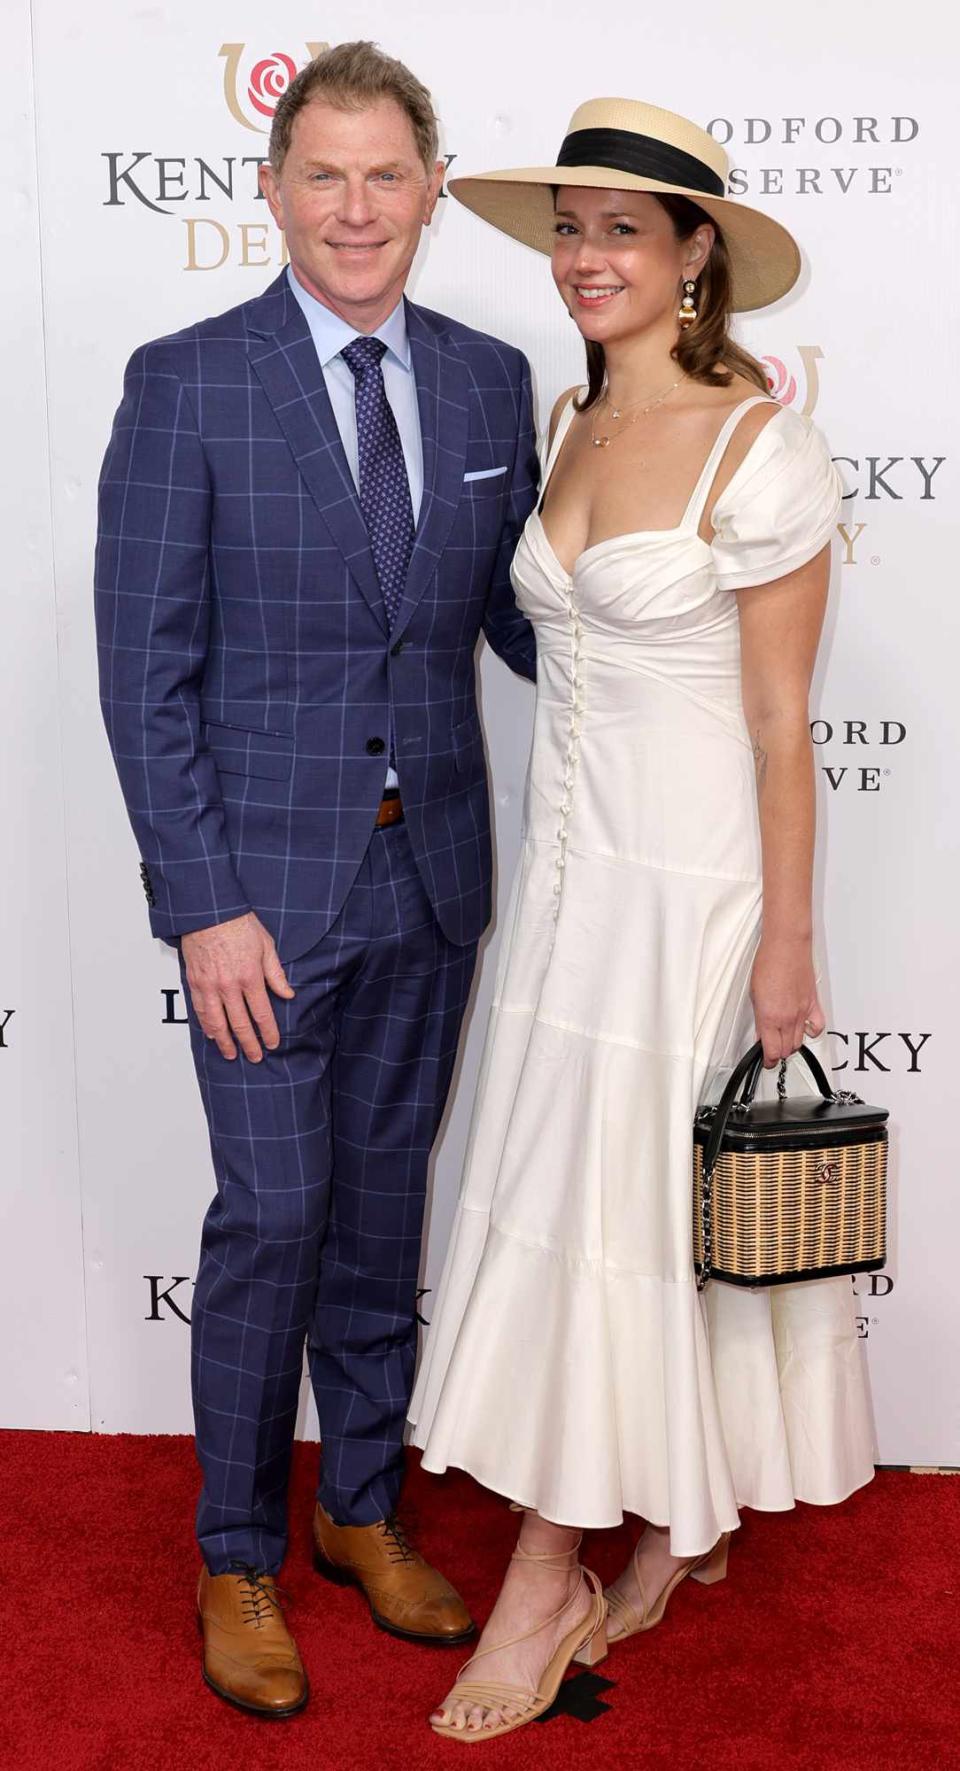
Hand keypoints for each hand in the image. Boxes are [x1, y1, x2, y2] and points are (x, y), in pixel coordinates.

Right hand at [181, 912, 294, 1061]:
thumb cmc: (239, 925)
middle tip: (255, 1057)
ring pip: (217, 1022)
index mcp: (250, 977)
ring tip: (232, 1054)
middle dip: (248, 1044)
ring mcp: (209, 985)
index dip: (268, 1032)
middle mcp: (229, 985)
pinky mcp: (195, 982)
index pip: (262, 1014)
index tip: (272, 1043)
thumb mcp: (266, 946)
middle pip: (240, 1024)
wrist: (209, 912)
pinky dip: (206, 1025)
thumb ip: (275, 974)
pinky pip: (200, 1010)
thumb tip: (288, 994)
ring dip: (225, 1041)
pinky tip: (212, 1035)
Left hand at [750, 935, 824, 1068]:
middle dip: (778, 1053)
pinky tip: (804, 1028)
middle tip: (771, 1049)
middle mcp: (788, 1018)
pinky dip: (811, 1032)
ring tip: (783, 1038)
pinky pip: (817, 1027)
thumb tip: (761, 1034)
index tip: (766, 1061)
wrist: (786, 946)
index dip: (768, 1060)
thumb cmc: (768, 964)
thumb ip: (759, 1019)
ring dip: (791, 1044)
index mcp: (770, 1017)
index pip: (772, 1051)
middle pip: (786, 1050)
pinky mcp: (814, 1004)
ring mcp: (803, 1012)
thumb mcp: (754, 995)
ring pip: (800, 1041)